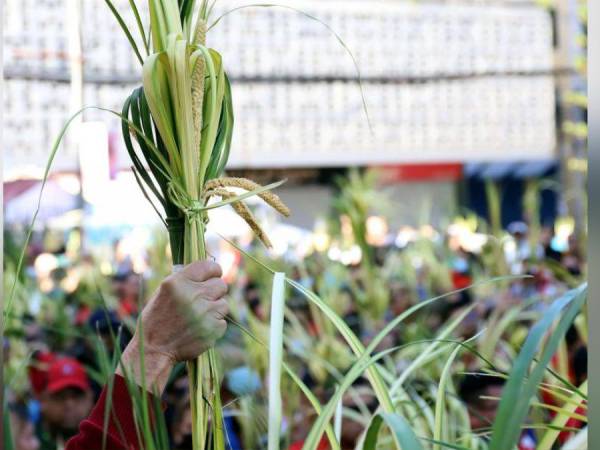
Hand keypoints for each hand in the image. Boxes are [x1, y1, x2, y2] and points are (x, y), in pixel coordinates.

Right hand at [116, 260, 228, 392]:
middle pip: (221, 284)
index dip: (214, 270)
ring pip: (224, 304)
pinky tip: (199, 329)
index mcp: (177, 283)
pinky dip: (214, 325)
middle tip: (205, 299)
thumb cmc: (157, 319)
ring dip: (214, 309)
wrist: (153, 350)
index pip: (207, 266)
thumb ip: (185, 280)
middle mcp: (192, 295)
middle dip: (215, 291)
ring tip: (198, 317)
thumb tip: (208, 271)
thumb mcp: (163, 293)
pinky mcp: (212, 329)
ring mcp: (204, 313)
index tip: (214, 275)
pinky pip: (222, 322)